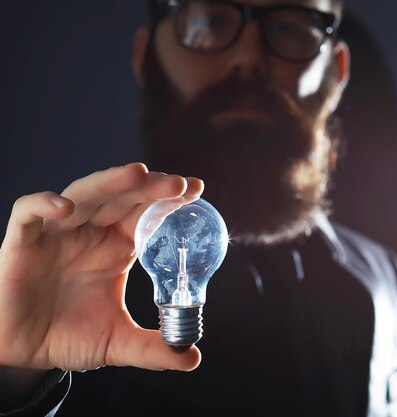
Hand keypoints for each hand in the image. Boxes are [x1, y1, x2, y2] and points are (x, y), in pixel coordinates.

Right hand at [0, 163, 202, 371]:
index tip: (196, 191)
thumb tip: (192, 358)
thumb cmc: (68, 336)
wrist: (21, 352)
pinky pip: (29, 213)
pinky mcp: (22, 241)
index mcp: (117, 247)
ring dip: (110, 182)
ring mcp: (57, 233)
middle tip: (179, 185)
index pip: (146, 214)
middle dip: (150, 186)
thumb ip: (153, 349)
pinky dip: (44, 204)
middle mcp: (90, 233)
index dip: (169, 201)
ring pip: (83, 194)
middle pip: (122, 197)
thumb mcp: (116, 343)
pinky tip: (65, 209)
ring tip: (138, 174)